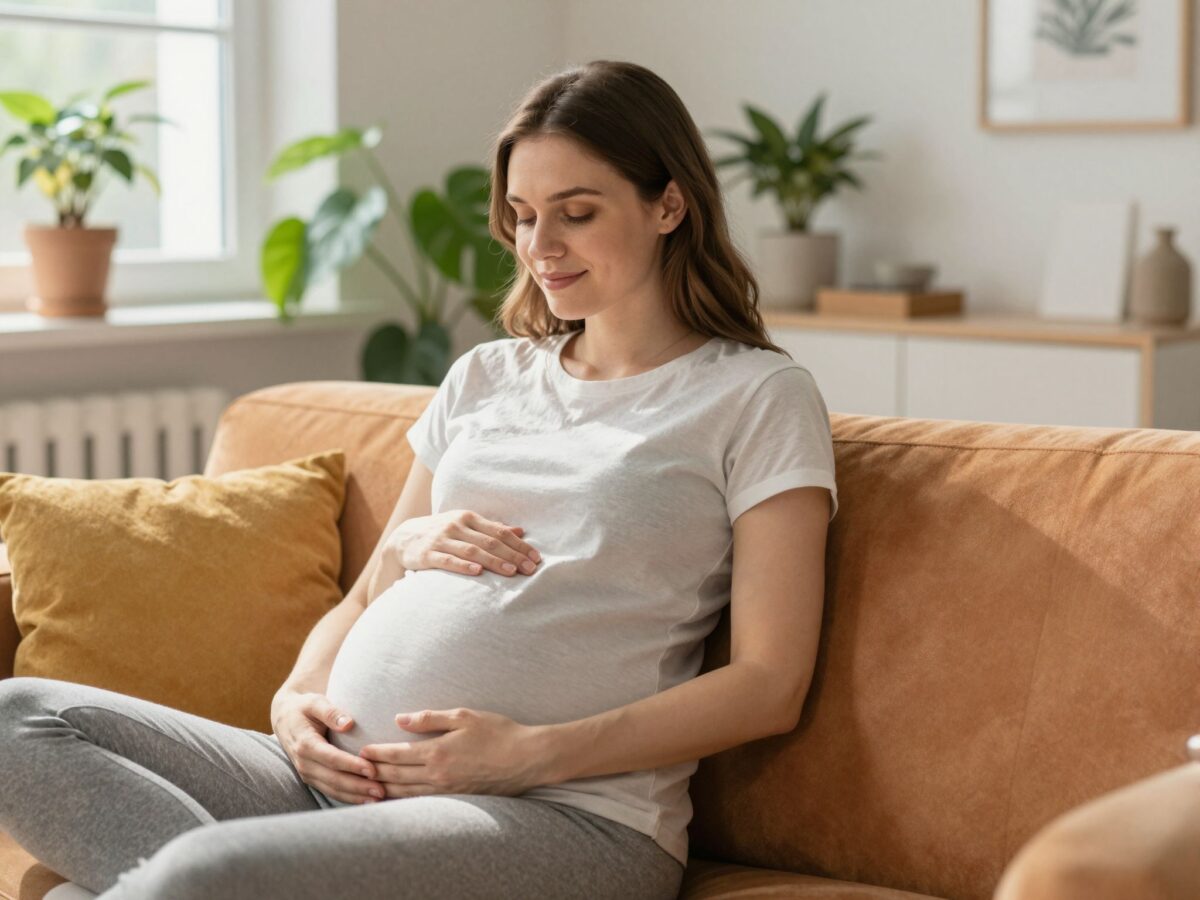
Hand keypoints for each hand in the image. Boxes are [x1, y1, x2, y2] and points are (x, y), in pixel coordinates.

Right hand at [271, 689, 385, 804]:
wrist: (285, 718)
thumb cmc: (304, 708)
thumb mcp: (315, 702)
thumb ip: (331, 712)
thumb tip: (348, 723)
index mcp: (306, 744)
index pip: (332, 758)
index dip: (352, 766)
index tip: (373, 770)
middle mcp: (304, 763)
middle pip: (334, 779)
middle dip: (358, 787)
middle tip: (382, 790)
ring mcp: (307, 774)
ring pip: (333, 789)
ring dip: (355, 796)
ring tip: (378, 799)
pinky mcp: (312, 779)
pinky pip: (331, 791)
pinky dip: (348, 798)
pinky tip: (366, 800)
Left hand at [357, 708, 548, 798]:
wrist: (526, 759)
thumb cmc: (498, 732)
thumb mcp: (464, 716)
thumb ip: (429, 719)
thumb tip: (399, 719)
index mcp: (437, 752)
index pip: (397, 755)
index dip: (377, 753)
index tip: (361, 751)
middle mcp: (438, 775)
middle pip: (396, 776)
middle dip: (375, 772)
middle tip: (357, 769)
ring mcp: (447, 790)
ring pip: (406, 793)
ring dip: (386, 789)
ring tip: (369, 786)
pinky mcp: (457, 798)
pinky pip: (423, 801)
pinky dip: (405, 799)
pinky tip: (398, 797)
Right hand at [368, 510, 541, 599]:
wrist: (403, 537)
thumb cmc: (441, 532)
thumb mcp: (465, 525)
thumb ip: (491, 528)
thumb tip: (520, 530)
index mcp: (468, 518)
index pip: (500, 531)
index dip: (519, 545)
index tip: (536, 558)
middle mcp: (456, 525)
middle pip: (490, 541)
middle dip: (513, 555)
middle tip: (530, 569)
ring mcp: (441, 539)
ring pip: (473, 550)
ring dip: (494, 561)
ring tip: (511, 571)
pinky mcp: (428, 554)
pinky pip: (448, 560)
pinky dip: (463, 565)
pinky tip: (477, 572)